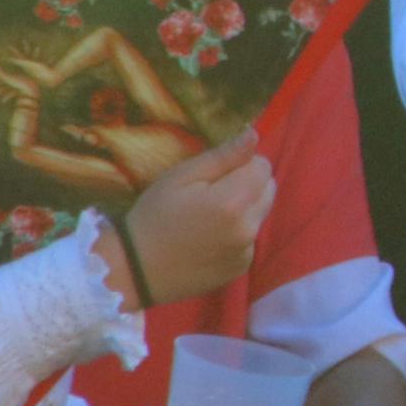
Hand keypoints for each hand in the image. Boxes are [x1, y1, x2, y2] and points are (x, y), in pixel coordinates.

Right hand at [118, 132, 272, 306]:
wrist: (136, 269)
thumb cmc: (155, 216)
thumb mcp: (182, 176)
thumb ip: (223, 157)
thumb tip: (254, 135)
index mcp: (233, 202)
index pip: (263, 167)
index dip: (242, 163)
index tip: (216, 173)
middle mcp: (248, 229)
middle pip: (268, 189)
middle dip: (248, 184)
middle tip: (211, 193)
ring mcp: (246, 252)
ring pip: (260, 213)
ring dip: (245, 208)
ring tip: (208, 217)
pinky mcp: (241, 268)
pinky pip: (250, 238)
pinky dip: (237, 233)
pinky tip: (208, 238)